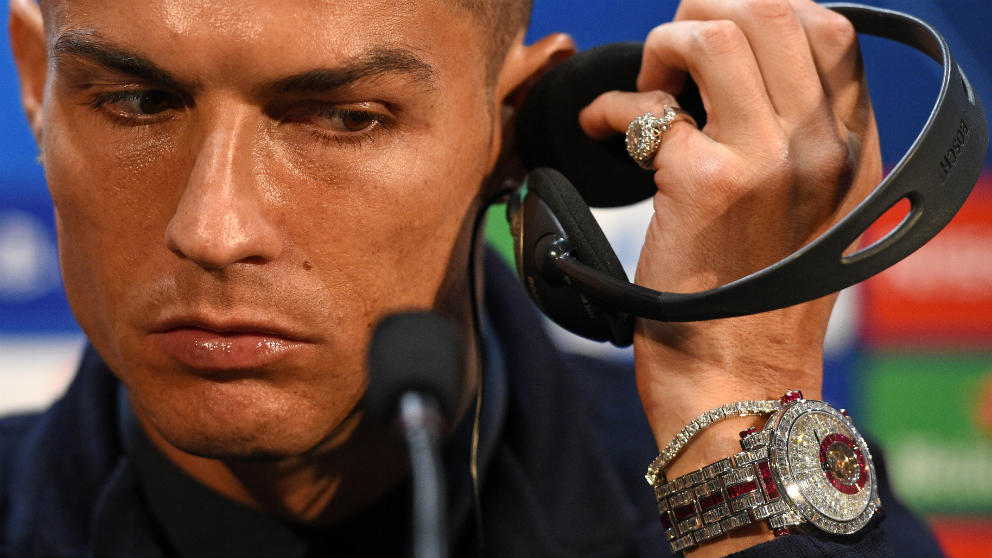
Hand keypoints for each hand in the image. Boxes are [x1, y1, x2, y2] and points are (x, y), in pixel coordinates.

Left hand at [579, 0, 880, 553]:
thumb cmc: (756, 306)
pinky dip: (609, 107)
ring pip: (714, 39)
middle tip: (669, 62)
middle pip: (772, 15)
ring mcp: (770, 162)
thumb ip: (796, 144)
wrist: (735, 384)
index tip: (714, 51)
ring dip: (663, 48)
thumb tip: (731, 79)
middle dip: (704, 18)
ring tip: (647, 87)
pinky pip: (646, 109)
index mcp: (853, 150)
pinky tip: (597, 126)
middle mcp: (823, 147)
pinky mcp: (705, 184)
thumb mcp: (811, 218)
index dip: (762, 19)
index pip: (828, 30)